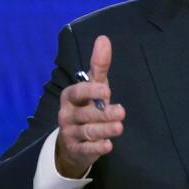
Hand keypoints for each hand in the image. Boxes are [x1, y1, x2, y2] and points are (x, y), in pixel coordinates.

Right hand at [55, 35, 125, 177]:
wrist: (72, 140)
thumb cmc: (87, 106)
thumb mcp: (93, 86)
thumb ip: (99, 65)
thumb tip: (103, 39)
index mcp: (70, 96)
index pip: (77, 92)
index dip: (90, 91)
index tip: (106, 90)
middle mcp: (67, 114)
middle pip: (85, 114)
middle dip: (103, 113)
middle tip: (121, 111)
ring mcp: (70, 133)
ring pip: (88, 132)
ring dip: (104, 130)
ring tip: (119, 127)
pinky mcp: (76, 149)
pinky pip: (86, 149)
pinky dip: (97, 147)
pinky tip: (108, 145)